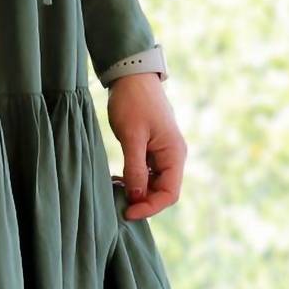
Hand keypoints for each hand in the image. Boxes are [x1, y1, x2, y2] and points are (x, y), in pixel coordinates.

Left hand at [106, 73, 184, 220]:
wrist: (132, 76)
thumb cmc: (133, 102)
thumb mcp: (132, 137)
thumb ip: (135, 169)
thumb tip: (137, 197)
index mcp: (174, 154)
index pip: (169, 194)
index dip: (149, 207)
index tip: (127, 212)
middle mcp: (173, 156)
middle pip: (162, 192)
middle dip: (141, 201)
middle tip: (117, 202)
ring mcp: (163, 153)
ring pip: (153, 184)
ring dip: (135, 191)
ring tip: (113, 190)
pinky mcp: (152, 149)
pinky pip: (146, 173)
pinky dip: (132, 180)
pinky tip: (116, 180)